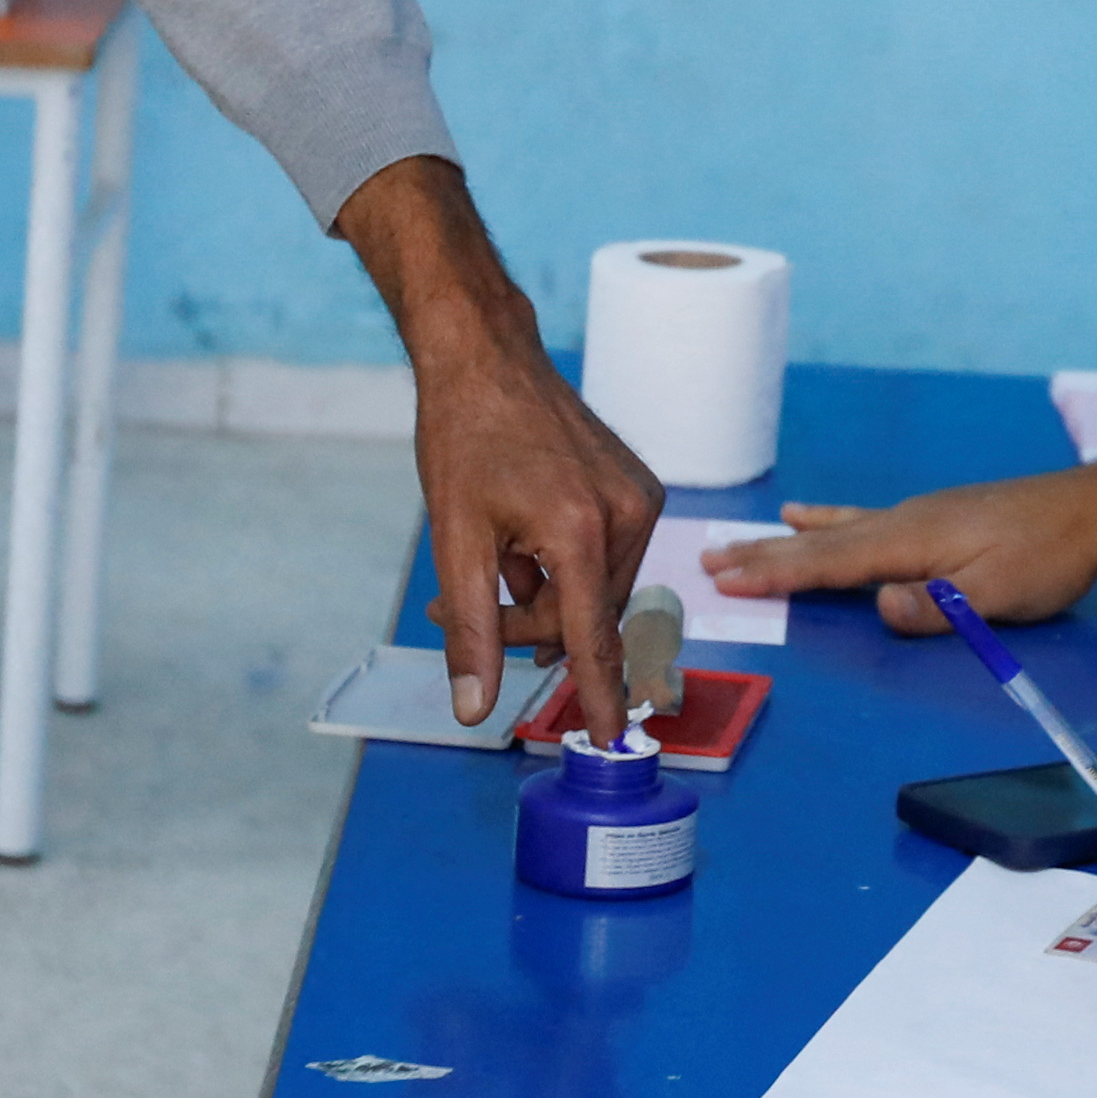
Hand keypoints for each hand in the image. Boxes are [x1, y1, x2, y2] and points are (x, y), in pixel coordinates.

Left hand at [336, 157, 660, 724]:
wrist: (488, 359)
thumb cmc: (465, 439)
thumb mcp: (454, 541)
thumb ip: (469, 630)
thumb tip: (474, 707)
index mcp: (583, 531)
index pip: (592, 638)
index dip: (597, 695)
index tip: (607, 738)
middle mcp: (628, 515)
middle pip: (585, 618)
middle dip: (527, 629)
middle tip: (457, 611)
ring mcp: (641, 499)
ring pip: (596, 591)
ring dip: (544, 599)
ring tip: (492, 563)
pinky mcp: (642, 489)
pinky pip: (607, 558)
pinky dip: (566, 568)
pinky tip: (522, 540)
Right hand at [706, 471, 1096, 631]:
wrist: (1094, 510)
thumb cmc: (1051, 556)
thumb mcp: (999, 594)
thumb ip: (937, 606)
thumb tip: (881, 607)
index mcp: (913, 541)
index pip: (831, 563)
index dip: (776, 573)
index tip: (724, 579)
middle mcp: (903, 521)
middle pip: (819, 543)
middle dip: (761, 556)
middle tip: (704, 564)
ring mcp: (916, 515)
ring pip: (832, 531)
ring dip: (781, 541)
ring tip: (734, 544)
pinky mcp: (932, 517)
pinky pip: (860, 519)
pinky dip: (825, 519)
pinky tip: (804, 512)